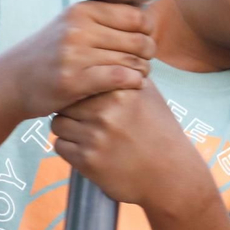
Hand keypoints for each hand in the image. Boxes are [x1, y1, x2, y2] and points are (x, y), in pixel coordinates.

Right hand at [0, 1, 154, 120]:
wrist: (11, 81)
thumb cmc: (50, 54)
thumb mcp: (71, 25)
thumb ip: (103, 18)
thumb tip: (145, 12)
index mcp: (82, 11)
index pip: (137, 15)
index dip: (148, 30)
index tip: (144, 40)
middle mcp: (78, 29)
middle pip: (138, 39)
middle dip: (148, 53)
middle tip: (143, 62)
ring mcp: (74, 54)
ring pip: (132, 60)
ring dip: (142, 70)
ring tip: (137, 75)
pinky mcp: (73, 80)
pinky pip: (120, 77)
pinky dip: (133, 82)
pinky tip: (131, 85)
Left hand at [51, 82, 212, 212]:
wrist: (171, 176)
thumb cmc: (160, 133)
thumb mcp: (149, 96)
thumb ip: (126, 74)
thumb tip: (104, 52)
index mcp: (121, 90)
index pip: (82, 78)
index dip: (82, 88)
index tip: (88, 97)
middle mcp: (107, 112)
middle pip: (66, 100)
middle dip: (72, 109)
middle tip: (86, 119)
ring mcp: (95, 137)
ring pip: (59, 124)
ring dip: (69, 130)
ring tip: (89, 136)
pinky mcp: (87, 162)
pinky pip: (60, 147)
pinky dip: (71, 150)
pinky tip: (90, 151)